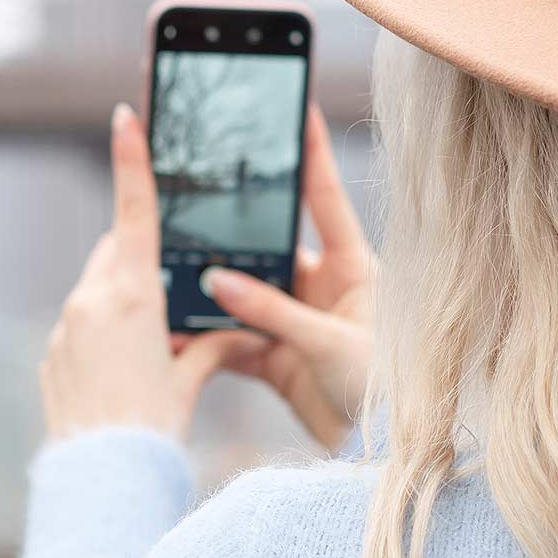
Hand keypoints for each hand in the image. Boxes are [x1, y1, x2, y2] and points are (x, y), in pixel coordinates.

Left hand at [40, 103, 231, 441]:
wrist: (101, 476)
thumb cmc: (151, 426)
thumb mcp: (190, 381)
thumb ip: (213, 346)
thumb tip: (240, 335)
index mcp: (130, 297)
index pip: (134, 215)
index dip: (132, 162)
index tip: (125, 119)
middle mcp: (90, 302)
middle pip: (116, 254)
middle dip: (143, 260)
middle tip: (174, 290)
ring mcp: (66, 329)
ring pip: (98, 289)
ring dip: (125, 301)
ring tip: (155, 346)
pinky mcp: (54, 356)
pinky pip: (81, 325)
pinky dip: (104, 332)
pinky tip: (127, 370)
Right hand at [200, 104, 374, 451]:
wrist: (382, 453)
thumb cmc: (385, 388)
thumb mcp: (333, 342)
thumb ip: (276, 312)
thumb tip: (218, 282)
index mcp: (353, 267)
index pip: (325, 198)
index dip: (309, 152)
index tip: (294, 104)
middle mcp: (323, 288)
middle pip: (271, 246)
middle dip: (233, 232)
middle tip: (195, 197)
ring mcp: (298, 322)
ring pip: (245, 294)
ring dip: (213, 291)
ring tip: (172, 268)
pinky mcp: (279, 358)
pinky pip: (235, 338)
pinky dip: (209, 337)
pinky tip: (178, 329)